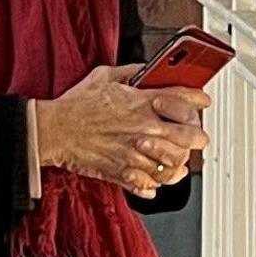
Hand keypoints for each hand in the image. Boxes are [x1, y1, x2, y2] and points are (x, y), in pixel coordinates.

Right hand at [32, 65, 209, 195]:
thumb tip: (149, 70)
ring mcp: (136, 154)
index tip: (201, 101)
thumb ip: (133, 72)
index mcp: (143, 103)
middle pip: (191, 137)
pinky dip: (155, 183)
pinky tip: (154, 175)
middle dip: (197, 136)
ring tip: (175, 158)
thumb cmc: (76, 106)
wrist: (54, 131)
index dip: (199, 99)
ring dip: (178, 162)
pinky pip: (152, 186)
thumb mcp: (106, 75)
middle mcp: (145, 130)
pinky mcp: (124, 174)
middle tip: (193, 135)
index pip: (186, 100)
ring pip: (176, 165)